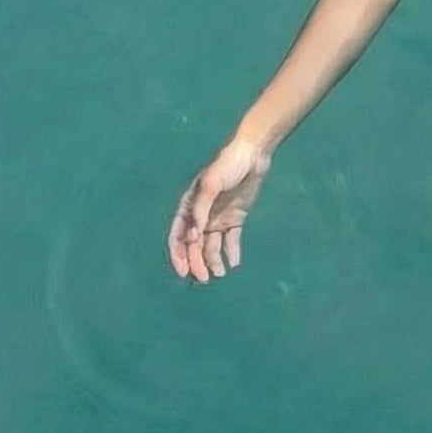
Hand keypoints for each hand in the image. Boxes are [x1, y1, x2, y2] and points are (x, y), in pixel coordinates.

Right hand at [167, 136, 272, 282]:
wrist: (253, 154)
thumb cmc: (227, 165)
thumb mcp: (210, 184)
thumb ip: (200, 210)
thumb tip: (192, 237)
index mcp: (189, 208)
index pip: (178, 237)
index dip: (178, 255)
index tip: (184, 271)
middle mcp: (201, 216)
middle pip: (194, 246)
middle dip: (196, 263)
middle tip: (204, 278)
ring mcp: (218, 218)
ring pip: (211, 246)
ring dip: (213, 261)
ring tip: (219, 274)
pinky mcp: (235, 218)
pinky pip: (231, 239)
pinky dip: (231, 252)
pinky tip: (234, 264)